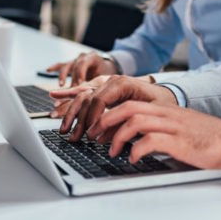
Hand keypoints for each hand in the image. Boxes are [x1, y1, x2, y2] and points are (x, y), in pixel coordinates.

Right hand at [45, 52, 117, 86]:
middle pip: (74, 67)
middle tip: (71, 90)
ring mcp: (75, 60)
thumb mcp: (105, 78)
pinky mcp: (69, 65)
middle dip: (72, 80)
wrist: (106, 68)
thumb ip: (99, 85)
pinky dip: (54, 67)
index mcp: (93, 57)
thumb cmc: (107, 74)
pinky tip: (48, 70)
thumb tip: (93, 98)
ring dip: (63, 76)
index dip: (80, 74)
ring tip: (61, 85)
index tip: (78, 84)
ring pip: (67, 66)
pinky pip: (61, 65)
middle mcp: (83, 57)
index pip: (83, 64)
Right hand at [49, 75, 175, 141]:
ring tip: (61, 126)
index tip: (90, 135)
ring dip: (70, 111)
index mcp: (122, 83)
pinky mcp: (103, 89)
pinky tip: (54, 96)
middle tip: (72, 137)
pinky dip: (69, 95)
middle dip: (78, 120)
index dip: (93, 118)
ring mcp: (105, 84)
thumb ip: (128, 121)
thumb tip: (105, 136)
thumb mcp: (151, 112)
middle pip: (88, 99)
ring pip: (82, 95)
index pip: (100, 100)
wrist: (166, 94)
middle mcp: (111, 81)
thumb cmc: (161, 103)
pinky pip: (83, 92)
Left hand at [93, 102, 220, 169]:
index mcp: (166, 109)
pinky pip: (150, 141)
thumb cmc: (210, 138)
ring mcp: (173, 126)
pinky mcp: (180, 141)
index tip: (98, 127)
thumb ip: (161, 127)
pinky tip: (133, 159)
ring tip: (112, 150)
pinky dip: (136, 149)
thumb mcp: (181, 127)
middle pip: (128, 107)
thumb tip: (138, 138)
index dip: (110, 113)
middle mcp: (167, 113)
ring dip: (118, 136)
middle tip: (94, 136)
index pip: (131, 102)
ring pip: (135, 121)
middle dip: (105, 120)